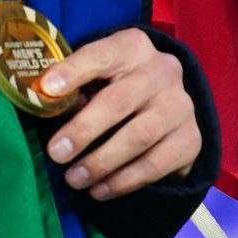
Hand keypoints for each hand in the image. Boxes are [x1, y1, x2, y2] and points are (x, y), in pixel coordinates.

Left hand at [36, 27, 203, 201]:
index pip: (103, 54)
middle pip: (120, 100)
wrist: (168, 106)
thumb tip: (46, 109)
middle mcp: (162, 71)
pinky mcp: (191, 139)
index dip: (74, 70)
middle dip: (84, 130)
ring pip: (139, 136)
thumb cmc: (116, 88)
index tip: (47, 89)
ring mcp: (181, 105)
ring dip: (101, 162)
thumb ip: (76, 92)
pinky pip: (155, 164)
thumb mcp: (97, 80)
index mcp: (133, 47)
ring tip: (74, 179)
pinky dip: (124, 181)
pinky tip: (100, 191)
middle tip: (56, 153)